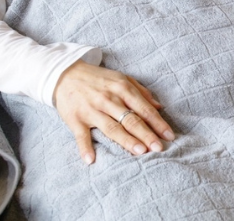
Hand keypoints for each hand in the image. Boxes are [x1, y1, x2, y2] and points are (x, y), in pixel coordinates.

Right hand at [53, 61, 175, 164]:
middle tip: (159, 148)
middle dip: (146, 134)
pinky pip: (81, 136)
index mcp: (122, 88)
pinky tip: (91, 160)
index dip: (158, 123)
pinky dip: (85, 148)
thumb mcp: (122, 78)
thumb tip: (159, 106)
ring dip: (126, 140)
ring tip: (140, 151)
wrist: (65, 74)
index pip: (144, 108)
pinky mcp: (75, 119)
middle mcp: (108, 99)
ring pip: (111, 128)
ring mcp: (91, 110)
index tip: (169, 136)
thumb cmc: (98, 79)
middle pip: (130, 119)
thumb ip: (141, 92)